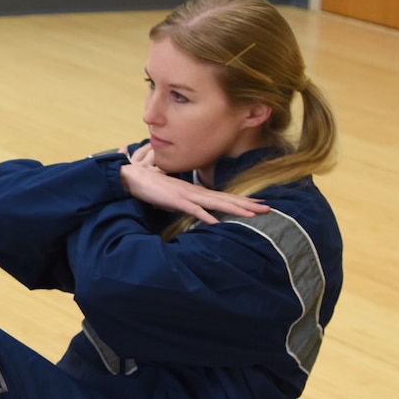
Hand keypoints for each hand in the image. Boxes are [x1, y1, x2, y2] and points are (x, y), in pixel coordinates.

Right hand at [120, 149, 268, 224]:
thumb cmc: (149, 184)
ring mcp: (186, 195)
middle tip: (268, 207)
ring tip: (253, 214)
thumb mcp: (169, 194)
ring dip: (234, 209)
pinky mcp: (175, 200)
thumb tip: (187, 205)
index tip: (258, 203)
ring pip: (215, 203)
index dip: (240, 200)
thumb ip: (180, 200)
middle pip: (225, 199)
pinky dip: (206, 216)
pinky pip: (193, 210)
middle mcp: (194, 192)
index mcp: (194, 191)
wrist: (130, 176)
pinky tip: (218, 223)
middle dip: (247, 204)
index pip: (222, 196)